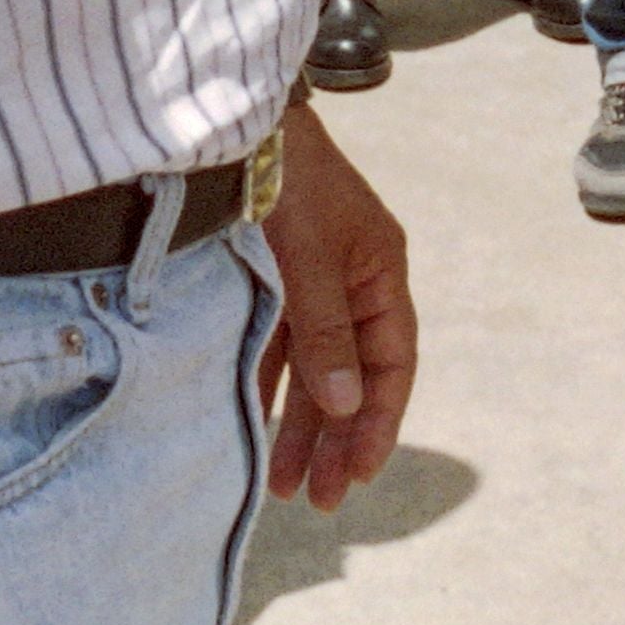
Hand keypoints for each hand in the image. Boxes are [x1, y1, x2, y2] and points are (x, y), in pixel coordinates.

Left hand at [253, 102, 415, 511]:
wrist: (232, 124)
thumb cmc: (286, 180)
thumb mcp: (310, 258)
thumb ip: (326, 333)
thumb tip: (346, 408)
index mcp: (380, 272)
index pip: (392, 364)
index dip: (379, 421)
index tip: (358, 474)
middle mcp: (352, 283)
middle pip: (352, 378)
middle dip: (337, 440)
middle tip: (319, 500)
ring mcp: (311, 282)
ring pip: (312, 370)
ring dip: (300, 425)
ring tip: (282, 485)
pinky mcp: (270, 278)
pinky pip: (276, 348)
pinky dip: (267, 388)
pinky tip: (252, 427)